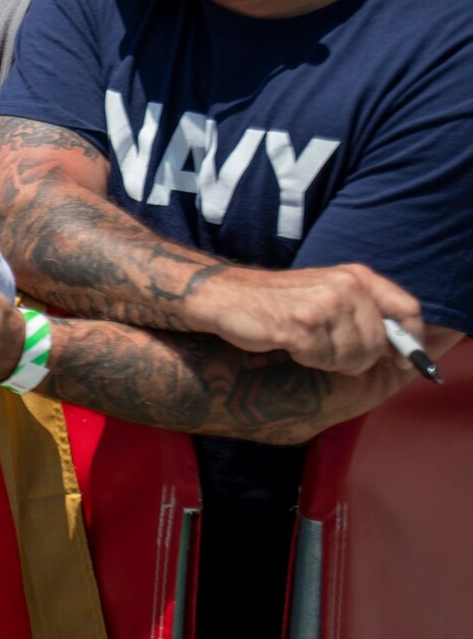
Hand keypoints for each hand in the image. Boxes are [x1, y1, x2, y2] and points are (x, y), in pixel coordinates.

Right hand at [188, 264, 419, 375]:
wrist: (226, 297)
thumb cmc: (279, 302)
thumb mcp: (328, 293)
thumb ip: (365, 312)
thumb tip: (405, 351)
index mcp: (355, 276)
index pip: (407, 309)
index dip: (411, 341)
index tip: (401, 362)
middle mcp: (344, 286)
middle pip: (378, 343)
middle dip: (357, 358)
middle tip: (326, 350)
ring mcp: (323, 305)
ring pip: (353, 357)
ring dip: (330, 361)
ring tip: (305, 342)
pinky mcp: (301, 326)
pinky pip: (324, 360)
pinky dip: (309, 360)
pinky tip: (290, 344)